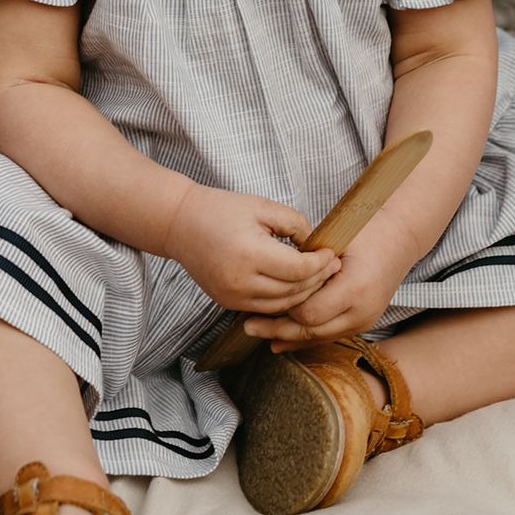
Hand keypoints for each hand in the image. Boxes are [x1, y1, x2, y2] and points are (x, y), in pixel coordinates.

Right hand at [163, 183, 338, 312]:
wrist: (181, 225)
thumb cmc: (222, 210)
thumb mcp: (263, 207)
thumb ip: (294, 224)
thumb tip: (315, 243)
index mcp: (250, 254)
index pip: (298, 270)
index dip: (320, 264)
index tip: (331, 253)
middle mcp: (240, 282)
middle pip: (292, 292)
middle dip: (317, 280)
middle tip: (333, 266)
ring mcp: (232, 296)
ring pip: (280, 306)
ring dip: (303, 294)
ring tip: (319, 276)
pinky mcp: (227, 303)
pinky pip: (264, 307)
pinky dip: (283, 299)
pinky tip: (296, 285)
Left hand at [241, 241, 409, 350]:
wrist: (400, 237)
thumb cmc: (366, 231)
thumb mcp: (335, 241)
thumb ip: (309, 265)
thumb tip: (276, 280)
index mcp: (355, 289)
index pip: (309, 312)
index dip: (285, 306)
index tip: (266, 298)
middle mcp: (362, 312)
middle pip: (311, 331)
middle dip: (278, 328)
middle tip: (249, 325)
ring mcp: (365, 321)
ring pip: (318, 338)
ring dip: (288, 336)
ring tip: (260, 332)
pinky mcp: (363, 324)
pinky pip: (328, 336)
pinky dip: (304, 337)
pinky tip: (281, 340)